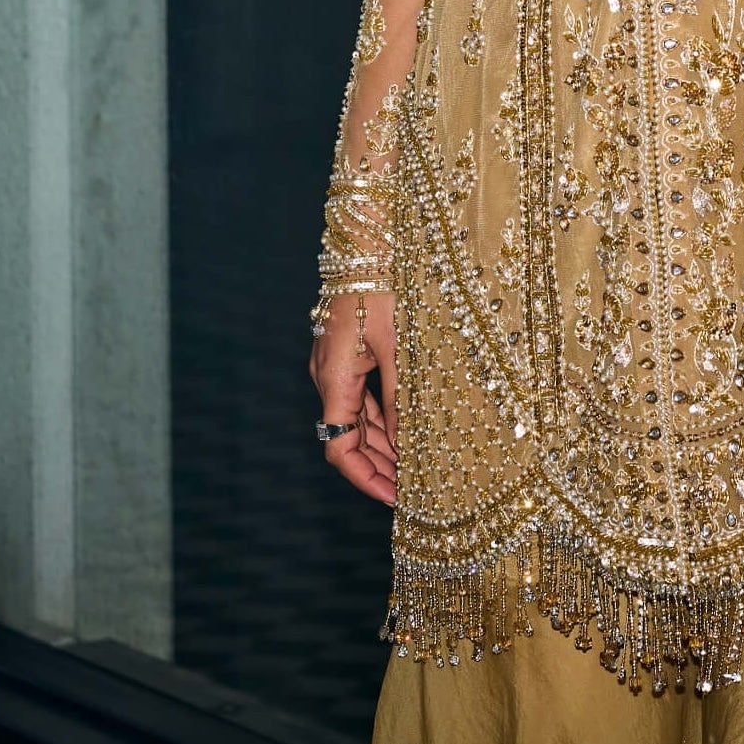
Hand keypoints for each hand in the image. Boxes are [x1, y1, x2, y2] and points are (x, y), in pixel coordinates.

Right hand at [309, 290, 397, 505]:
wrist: (367, 248)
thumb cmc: (383, 290)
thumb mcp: (399, 347)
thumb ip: (402, 396)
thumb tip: (410, 443)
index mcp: (334, 380)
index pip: (339, 448)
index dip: (365, 477)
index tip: (394, 496)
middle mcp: (328, 378)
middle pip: (348, 438)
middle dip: (379, 466)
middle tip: (414, 488)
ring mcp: (336, 367)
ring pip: (357, 419)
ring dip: (383, 444)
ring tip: (415, 467)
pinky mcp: (348, 354)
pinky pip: (362, 397)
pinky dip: (383, 418)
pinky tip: (407, 429)